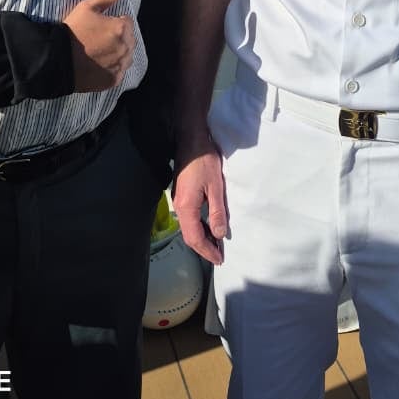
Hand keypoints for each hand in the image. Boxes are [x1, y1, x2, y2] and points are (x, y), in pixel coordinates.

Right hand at [64, 0, 135, 91]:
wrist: (56, 60)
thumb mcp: (88, 7)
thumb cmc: (72, 31)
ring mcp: (121, 65)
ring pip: (126, 55)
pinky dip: (111, 68)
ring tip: (96, 51)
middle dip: (117, 37)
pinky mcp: (114, 80)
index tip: (98, 26)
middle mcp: (126, 47)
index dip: (112, 22)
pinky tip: (96, 63)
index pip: (126, 21)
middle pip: (128, 39)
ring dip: (117, 52)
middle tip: (96, 39)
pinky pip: (119, 71)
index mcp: (121, 28)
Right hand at [173, 132, 227, 265]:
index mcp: (187, 207)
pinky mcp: (181, 195)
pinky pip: (189, 218)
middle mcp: (179, 207)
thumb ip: (217, 212)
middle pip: (189, 236)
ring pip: (188, 227)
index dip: (207, 251)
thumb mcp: (216, 187)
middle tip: (219, 256)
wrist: (190, 139)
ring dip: (202, 238)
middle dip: (204, 248)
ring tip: (216, 245)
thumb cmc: (204, 161)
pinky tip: (209, 226)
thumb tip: (219, 235)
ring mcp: (179, 201)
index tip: (220, 260)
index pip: (195, 238)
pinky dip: (199, 227)